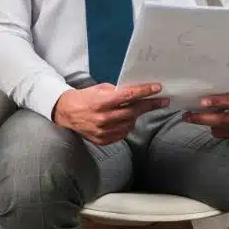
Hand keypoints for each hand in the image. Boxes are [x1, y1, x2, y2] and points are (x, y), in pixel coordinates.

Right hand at [52, 82, 168, 145]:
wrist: (65, 113)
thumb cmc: (84, 98)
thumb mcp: (99, 89)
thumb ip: (117, 92)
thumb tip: (136, 92)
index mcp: (101, 102)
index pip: (128, 96)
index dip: (144, 92)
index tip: (157, 88)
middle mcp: (102, 118)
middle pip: (133, 112)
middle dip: (149, 105)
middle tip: (162, 102)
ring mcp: (102, 131)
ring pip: (130, 124)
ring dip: (135, 117)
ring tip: (134, 111)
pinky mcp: (102, 140)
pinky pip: (122, 134)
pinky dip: (126, 126)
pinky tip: (123, 121)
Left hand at [183, 84, 228, 138]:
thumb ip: (223, 88)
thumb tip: (199, 88)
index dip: (217, 101)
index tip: (202, 102)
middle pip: (224, 119)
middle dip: (204, 118)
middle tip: (188, 115)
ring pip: (222, 128)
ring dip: (205, 123)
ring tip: (191, 118)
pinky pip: (224, 134)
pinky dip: (214, 129)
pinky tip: (208, 123)